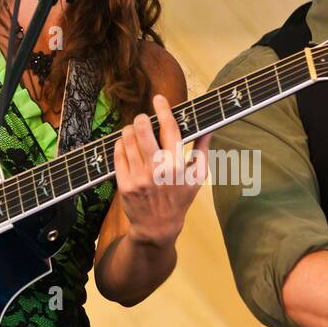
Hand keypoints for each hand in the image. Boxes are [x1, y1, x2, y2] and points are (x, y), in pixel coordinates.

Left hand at [113, 93, 211, 249]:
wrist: (157, 227)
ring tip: (135, 132)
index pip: (169, 129)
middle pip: (143, 130)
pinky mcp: (124, 184)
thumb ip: (203, 150)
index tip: (159, 99)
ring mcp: (138, 177)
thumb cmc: (179, 200)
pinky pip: (118, 153)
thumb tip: (209, 128)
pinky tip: (127, 145)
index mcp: (177, 166)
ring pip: (128, 139)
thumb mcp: (197, 178)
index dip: (164, 110)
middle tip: (143, 119)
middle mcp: (157, 171)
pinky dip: (121, 144)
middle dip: (142, 119)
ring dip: (130, 130)